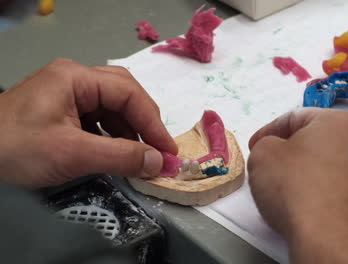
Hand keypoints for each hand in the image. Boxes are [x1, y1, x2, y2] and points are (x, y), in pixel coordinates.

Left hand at [0, 58, 177, 187]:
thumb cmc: (13, 149)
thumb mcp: (72, 153)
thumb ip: (120, 156)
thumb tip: (159, 162)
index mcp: (75, 77)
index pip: (129, 94)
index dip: (153, 123)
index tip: (168, 151)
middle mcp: (73, 79)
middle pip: (124, 94)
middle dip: (143, 122)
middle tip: (157, 150)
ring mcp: (66, 94)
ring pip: (112, 107)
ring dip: (129, 131)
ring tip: (139, 156)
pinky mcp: (60, 111)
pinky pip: (97, 119)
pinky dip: (112, 136)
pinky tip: (116, 153)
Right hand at [248, 108, 347, 263]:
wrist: (329, 242)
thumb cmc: (296, 192)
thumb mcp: (262, 155)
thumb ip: (265, 143)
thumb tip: (273, 151)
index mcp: (338, 123)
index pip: (294, 118)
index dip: (268, 132)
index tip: (256, 145)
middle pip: (318, 143)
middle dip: (293, 153)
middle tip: (272, 168)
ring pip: (333, 169)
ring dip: (311, 175)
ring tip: (291, 194)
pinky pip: (345, 195)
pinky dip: (327, 198)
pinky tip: (311, 211)